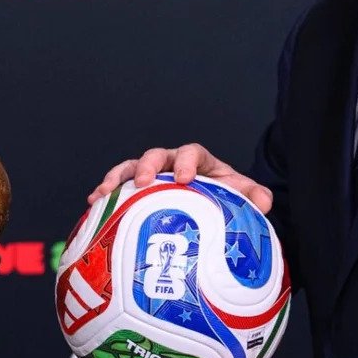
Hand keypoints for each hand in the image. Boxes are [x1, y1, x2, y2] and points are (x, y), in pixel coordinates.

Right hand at [88, 142, 273, 212]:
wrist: (214, 206)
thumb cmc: (227, 198)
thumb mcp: (242, 196)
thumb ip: (254, 196)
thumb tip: (264, 202)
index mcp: (199, 160)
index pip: (192, 152)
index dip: (187, 162)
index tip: (185, 178)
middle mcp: (172, 163)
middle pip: (157, 155)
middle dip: (148, 166)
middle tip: (143, 182)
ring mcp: (153, 175)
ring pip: (131, 168)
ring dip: (117, 177)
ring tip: (104, 192)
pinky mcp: (138, 190)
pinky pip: (119, 188)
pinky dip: (106, 193)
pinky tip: (93, 205)